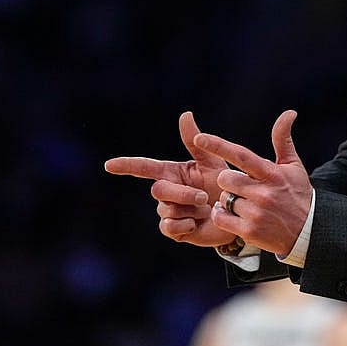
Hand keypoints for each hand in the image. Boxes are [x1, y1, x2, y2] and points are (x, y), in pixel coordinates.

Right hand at [104, 111, 235, 247]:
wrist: (237, 213)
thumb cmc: (224, 186)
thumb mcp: (211, 162)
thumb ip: (195, 142)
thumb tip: (185, 114)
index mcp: (172, 172)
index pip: (144, 167)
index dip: (126, 165)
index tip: (109, 165)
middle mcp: (167, 191)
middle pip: (159, 190)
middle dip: (182, 193)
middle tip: (204, 197)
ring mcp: (168, 211)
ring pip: (167, 209)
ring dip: (190, 209)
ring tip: (206, 209)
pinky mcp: (174, 230)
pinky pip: (170, 227)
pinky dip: (187, 224)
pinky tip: (198, 223)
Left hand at [194, 110, 312, 256]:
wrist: (308, 232)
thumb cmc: (298, 194)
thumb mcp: (292, 166)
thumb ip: (283, 139)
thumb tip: (289, 112)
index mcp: (271, 174)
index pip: (241, 155)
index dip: (218, 145)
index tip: (199, 138)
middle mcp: (263, 193)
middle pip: (225, 178)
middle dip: (228, 181)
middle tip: (241, 187)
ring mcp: (256, 213)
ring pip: (223, 198)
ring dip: (227, 200)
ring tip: (243, 203)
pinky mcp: (250, 231)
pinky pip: (221, 217)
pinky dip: (222, 215)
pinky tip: (233, 215)